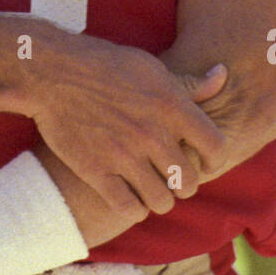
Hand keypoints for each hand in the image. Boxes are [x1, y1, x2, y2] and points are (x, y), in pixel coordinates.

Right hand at [21, 24, 228, 217]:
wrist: (53, 74)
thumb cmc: (105, 66)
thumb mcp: (151, 68)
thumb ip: (188, 84)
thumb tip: (222, 76)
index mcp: (171, 105)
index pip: (215, 147)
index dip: (215, 159)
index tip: (205, 162)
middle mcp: (152, 133)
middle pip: (188, 181)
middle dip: (184, 184)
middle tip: (172, 179)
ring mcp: (124, 155)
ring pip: (161, 200)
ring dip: (159, 199)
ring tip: (151, 190)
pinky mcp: (97, 172)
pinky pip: (130, 208)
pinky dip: (134, 208)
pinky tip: (130, 197)